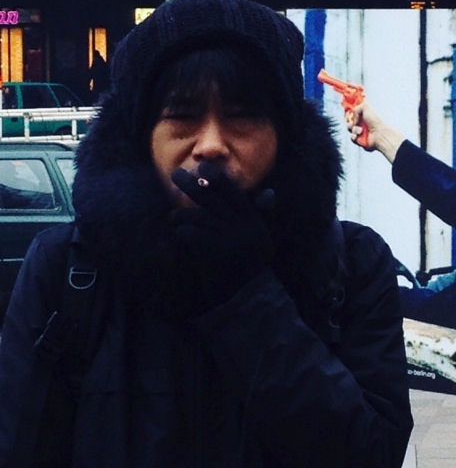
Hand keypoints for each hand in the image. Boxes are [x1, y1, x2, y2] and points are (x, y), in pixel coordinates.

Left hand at [168, 162, 273, 313]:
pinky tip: (178, 234)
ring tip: (173, 216)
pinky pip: (193, 235)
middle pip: (214, 201)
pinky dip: (182, 233)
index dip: (218, 179)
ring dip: (182, 214)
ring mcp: (231, 243)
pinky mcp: (216, 256)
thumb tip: (270, 192)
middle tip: (175, 175)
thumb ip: (262, 216)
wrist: (246, 300)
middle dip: (192, 186)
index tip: (203, 167)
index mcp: (255, 224)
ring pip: (200, 216)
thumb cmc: (249, 267)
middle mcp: (245, 230)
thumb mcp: (260, 241)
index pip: (235, 194)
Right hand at [345, 99, 404, 163]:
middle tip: (352, 122)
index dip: (348, 113)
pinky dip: (354, 136)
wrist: (379, 134)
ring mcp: (359, 131)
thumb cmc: (375, 121)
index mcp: (362, 114)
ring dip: (353, 129)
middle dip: (348, 121)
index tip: (349, 113)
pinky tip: (358, 135)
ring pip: (349, 129)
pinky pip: (352, 138)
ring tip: (360, 130)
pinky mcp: (359, 139)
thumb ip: (356, 107)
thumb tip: (352, 116)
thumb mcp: (365, 107)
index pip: (351, 112)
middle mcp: (361, 122)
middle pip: (348, 121)